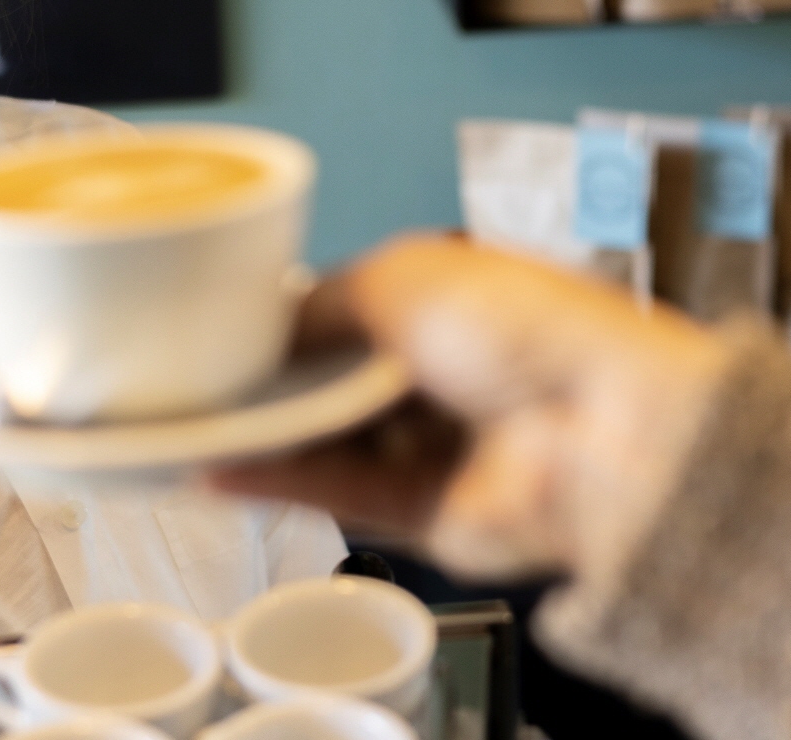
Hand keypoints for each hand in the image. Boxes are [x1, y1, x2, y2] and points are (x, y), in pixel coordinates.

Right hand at [213, 233, 730, 583]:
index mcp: (454, 303)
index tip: (221, 329)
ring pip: (329, 444)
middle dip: (271, 383)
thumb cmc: (529, 329)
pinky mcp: (428, 516)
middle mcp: (448, 375)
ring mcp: (439, 448)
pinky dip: (279, 485)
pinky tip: (221, 470)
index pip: (350, 311)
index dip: (289, 321)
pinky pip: (341, 497)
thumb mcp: (401, 275)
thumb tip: (265, 322)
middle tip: (193, 381)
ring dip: (264, 436)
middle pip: (334, 383)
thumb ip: (322, 301)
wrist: (600, 431)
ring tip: (191, 427)